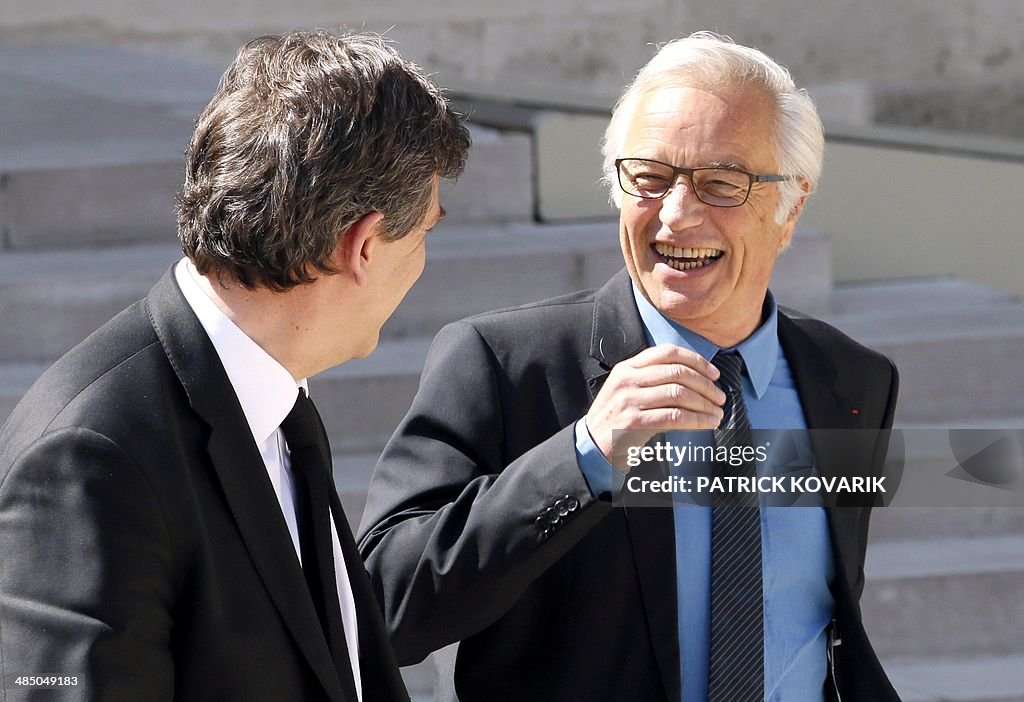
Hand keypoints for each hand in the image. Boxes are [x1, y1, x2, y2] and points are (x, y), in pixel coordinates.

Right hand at [585, 344, 725, 470]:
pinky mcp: (634, 422)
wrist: (591, 444)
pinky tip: (708, 423)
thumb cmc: (615, 418)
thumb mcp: (626, 390)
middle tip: (720, 397)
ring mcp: (630, 400)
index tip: (713, 373)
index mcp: (628, 367)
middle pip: (677, 373)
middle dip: (706, 385)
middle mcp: (628, 379)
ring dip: (705, 404)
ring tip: (717, 412)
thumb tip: (694, 380)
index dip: (695, 360)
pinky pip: (675, 417)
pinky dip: (697, 420)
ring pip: (679, 394)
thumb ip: (652, 380)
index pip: (667, 352)